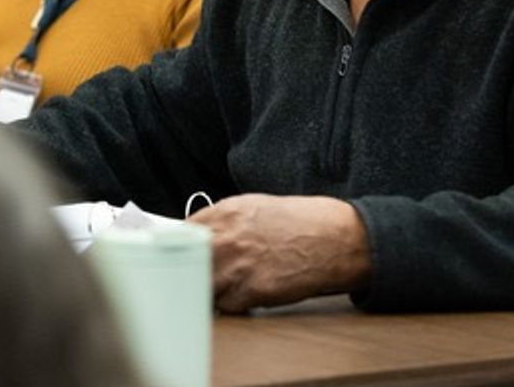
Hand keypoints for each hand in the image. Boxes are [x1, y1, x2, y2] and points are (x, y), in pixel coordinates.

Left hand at [189, 194, 372, 312]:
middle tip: (195, 276)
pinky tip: (247, 294)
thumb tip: (195, 236)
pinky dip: (231, 304)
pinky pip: (226, 305)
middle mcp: (226, 238)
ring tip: (225, 285)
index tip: (178, 255)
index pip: (180, 234)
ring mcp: (237, 266)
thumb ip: (222, 221)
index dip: (178, 248)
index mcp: (225, 213)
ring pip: (201, 287)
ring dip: (207, 290)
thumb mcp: (254, 208)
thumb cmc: (298, 223)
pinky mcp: (252, 292)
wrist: (335, 239)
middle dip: (187, 270)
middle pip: (184, 262)